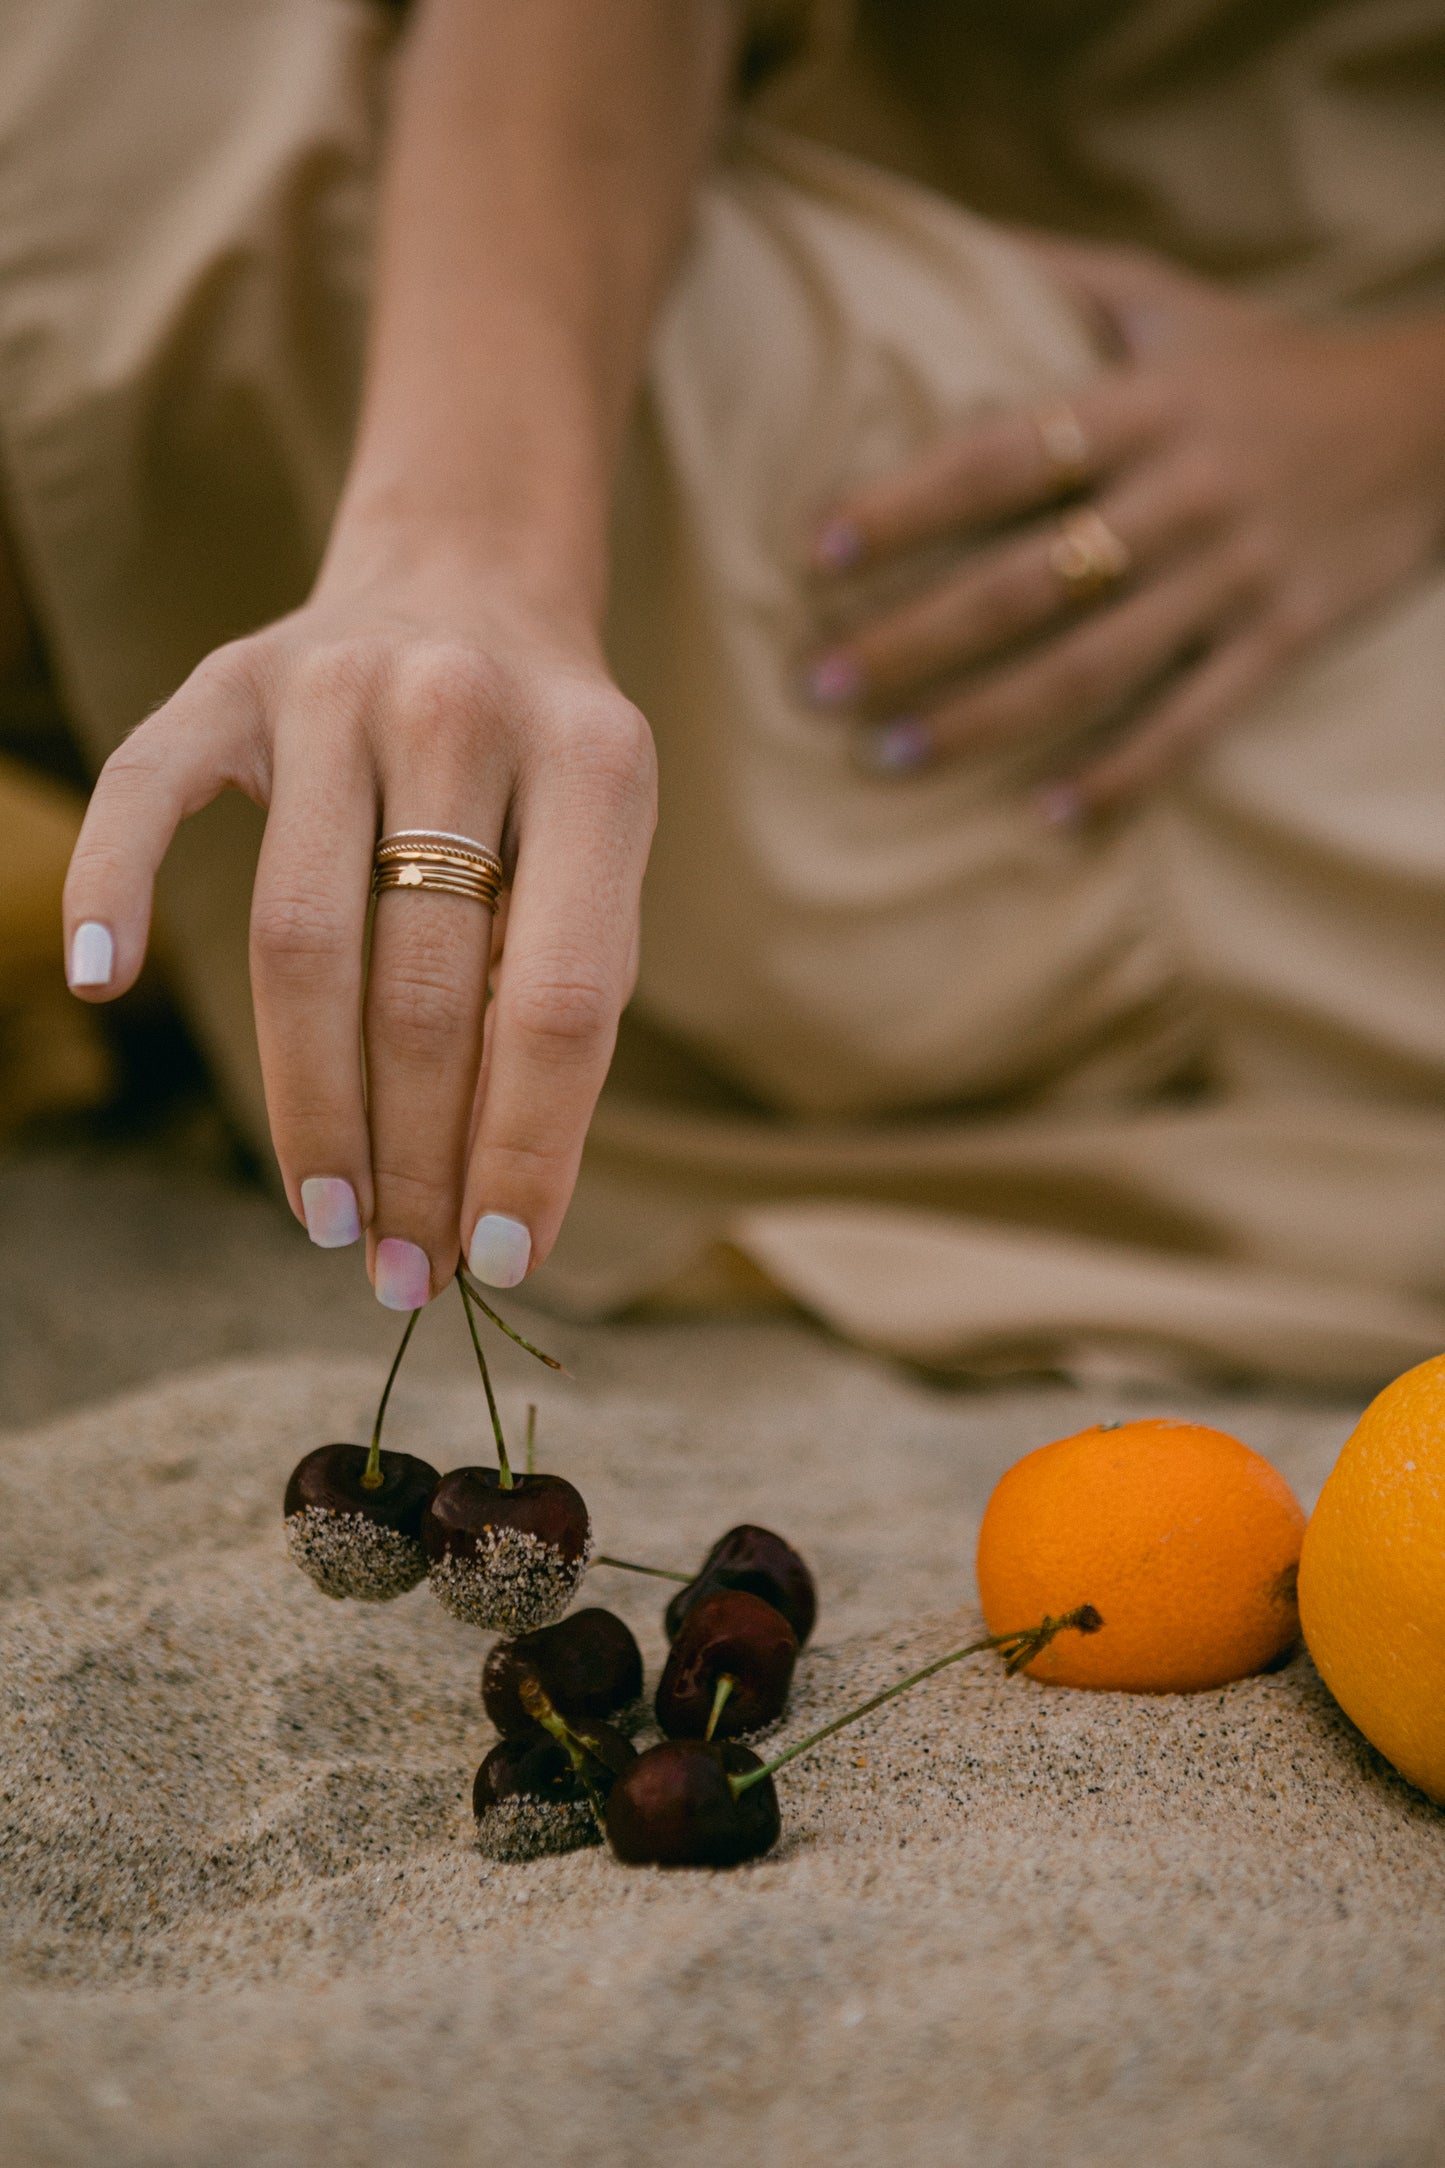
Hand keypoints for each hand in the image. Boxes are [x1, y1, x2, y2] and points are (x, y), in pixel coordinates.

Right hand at [61, 536, 656, 1303]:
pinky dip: (112, 885)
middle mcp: (460, 710)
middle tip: (401, 1271)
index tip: (501, 1262)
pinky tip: (103, 985)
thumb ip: (562, 991)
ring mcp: (333, 687)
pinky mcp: (227, 681)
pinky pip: (146, 791)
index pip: (560, 1000)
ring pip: (302, 936)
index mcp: (597, 765)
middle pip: (422, 989)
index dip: (529, 1148)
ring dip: (309, 1104)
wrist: (473, 576)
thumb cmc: (545, 767)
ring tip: (324, 1217)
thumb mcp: (602, 854)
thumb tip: (500, 1205)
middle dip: (414, 1158)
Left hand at [804, 246, 1444, 817]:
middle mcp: (1183, 494)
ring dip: (983, 720)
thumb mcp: (1167, 299)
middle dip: (914, 639)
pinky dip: (1121, 775)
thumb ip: (1055, 279)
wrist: (1437, 418)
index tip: (818, 552)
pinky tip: (1047, 816)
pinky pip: (1192, 724)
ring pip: (1092, 666)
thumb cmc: (1268, 362)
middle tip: (820, 685)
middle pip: (1027, 581)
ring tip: (890, 756)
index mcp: (1144, 405)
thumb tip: (936, 250)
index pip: (1003, 456)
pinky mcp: (1282, 641)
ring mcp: (1234, 577)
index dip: (907, 505)